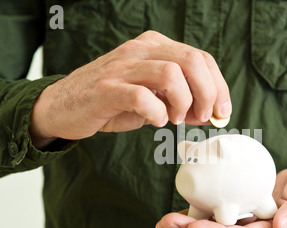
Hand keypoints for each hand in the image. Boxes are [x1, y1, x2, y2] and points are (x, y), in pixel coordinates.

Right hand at [29, 30, 231, 148]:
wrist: (64, 107)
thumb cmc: (112, 102)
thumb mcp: (152, 97)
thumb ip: (180, 100)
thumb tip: (210, 113)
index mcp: (155, 47)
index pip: (200, 57)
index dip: (219, 86)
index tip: (222, 112)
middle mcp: (140, 50)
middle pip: (191, 60)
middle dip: (207, 93)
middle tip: (202, 117)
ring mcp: (122, 67)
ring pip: (171, 74)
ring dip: (183, 103)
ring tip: (175, 119)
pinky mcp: (106, 88)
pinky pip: (142, 97)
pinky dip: (157, 114)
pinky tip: (156, 121)